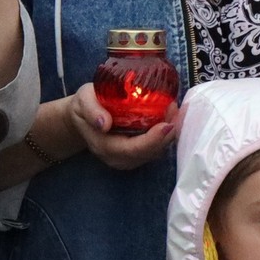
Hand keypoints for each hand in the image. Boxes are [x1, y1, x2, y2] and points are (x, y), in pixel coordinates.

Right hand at [63, 85, 181, 169]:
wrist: (82, 118)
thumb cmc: (84, 106)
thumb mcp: (82, 101)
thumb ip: (91, 111)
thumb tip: (104, 123)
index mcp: (103, 146)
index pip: (131, 149)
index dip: (152, 139)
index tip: (167, 124)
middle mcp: (117, 157)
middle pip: (148, 153)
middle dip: (167, 135)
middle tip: (177, 111)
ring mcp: (128, 158)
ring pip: (155, 152)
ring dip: (169, 135)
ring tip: (177, 113)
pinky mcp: (137, 154)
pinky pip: (156, 149)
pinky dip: (167, 136)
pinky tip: (172, 119)